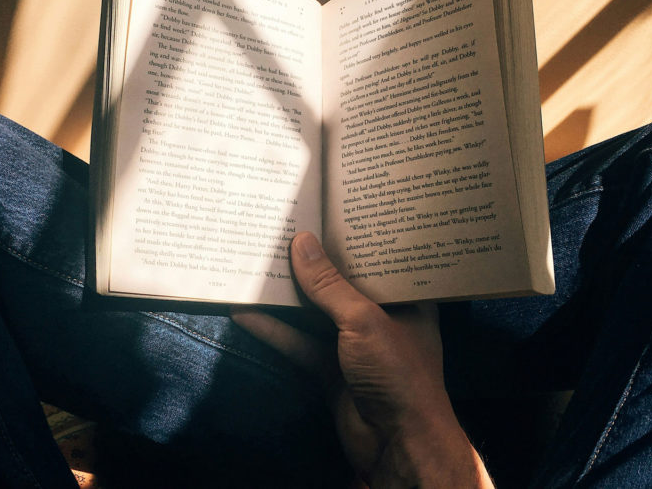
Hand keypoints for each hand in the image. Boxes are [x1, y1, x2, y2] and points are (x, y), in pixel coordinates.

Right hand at [233, 232, 491, 487]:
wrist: (397, 444)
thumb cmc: (399, 373)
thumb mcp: (364, 320)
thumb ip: (330, 285)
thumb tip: (301, 242)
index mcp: (406, 297)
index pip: (379, 257)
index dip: (355, 234)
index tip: (326, 206)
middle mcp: (381, 315)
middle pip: (341, 282)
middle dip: (313, 261)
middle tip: (282, 226)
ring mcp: (353, 343)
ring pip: (315, 311)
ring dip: (288, 294)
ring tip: (256, 261)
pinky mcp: (329, 368)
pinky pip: (298, 342)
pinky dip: (273, 329)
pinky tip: (245, 311)